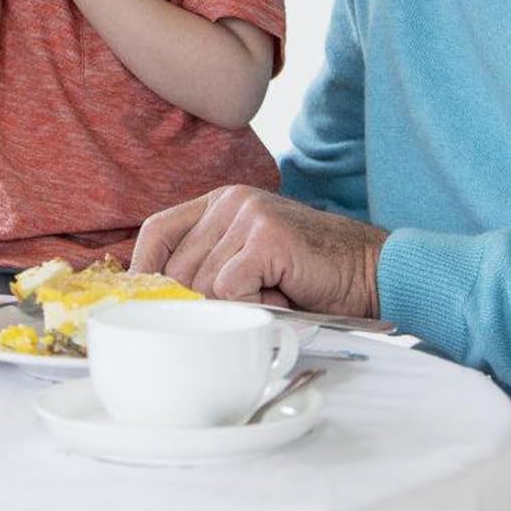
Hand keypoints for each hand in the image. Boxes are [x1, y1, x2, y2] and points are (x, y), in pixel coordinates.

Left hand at [132, 185, 386, 317]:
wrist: (372, 271)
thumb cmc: (310, 275)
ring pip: (202, 282)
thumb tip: (160, 299)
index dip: (142, 267)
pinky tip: (277, 297)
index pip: (157, 230)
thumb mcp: (249, 262)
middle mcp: (229, 201)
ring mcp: (248, 215)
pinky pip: (229, 289)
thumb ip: (210, 267)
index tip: (138, 299)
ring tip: (269, 296)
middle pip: (177, 266)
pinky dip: (249, 305)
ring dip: (232, 305)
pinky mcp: (266, 237)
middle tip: (235, 309)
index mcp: (220, 202)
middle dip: (197, 302)